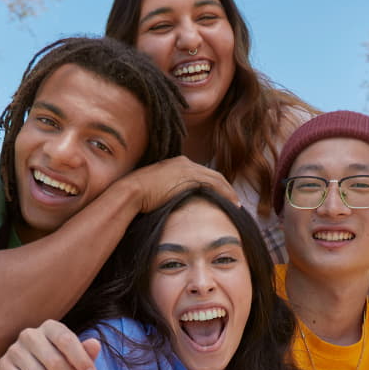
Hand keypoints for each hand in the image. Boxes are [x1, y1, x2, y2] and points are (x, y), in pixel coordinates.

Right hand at [0, 320, 100, 369]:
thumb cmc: (61, 367)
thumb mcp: (77, 360)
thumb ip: (86, 352)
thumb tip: (95, 344)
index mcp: (50, 327)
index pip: (66, 339)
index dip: (81, 359)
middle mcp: (29, 335)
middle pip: (54, 361)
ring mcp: (14, 350)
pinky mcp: (3, 367)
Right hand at [114, 155, 238, 213]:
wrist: (132, 191)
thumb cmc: (138, 196)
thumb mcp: (155, 192)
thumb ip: (167, 194)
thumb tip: (170, 206)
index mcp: (175, 164)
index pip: (201, 173)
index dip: (213, 185)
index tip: (220, 195)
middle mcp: (184, 163)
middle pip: (212, 174)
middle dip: (225, 187)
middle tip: (234, 200)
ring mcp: (188, 168)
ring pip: (216, 178)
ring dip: (228, 191)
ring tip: (236, 204)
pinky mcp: (190, 177)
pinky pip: (214, 184)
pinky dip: (226, 193)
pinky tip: (232, 204)